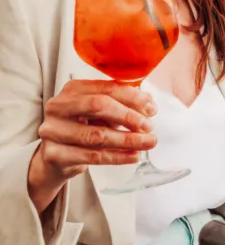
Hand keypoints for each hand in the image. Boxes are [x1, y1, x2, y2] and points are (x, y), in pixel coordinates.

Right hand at [28, 80, 157, 213]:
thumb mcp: (100, 112)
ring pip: (97, 135)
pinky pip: (92, 156)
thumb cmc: (82, 128)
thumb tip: (149, 103)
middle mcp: (59, 106)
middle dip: (129, 116)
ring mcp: (54, 130)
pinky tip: (133, 155)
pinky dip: (117, 156)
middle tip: (148, 126)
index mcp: (72, 89)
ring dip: (128, 139)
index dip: (132, 97)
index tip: (151, 108)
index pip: (106, 88)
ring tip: (148, 142)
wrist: (56, 156)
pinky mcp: (54, 154)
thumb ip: (122, 104)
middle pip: (98, 106)